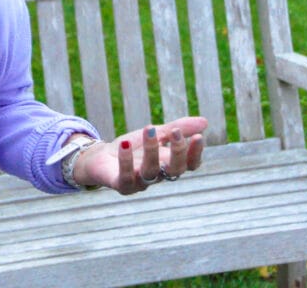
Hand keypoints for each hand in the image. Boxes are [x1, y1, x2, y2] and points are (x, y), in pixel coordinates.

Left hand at [73, 117, 206, 194]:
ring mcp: (140, 183)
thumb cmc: (132, 147)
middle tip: (175, 132)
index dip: (195, 153)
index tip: (198, 137)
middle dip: (178, 151)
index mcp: (168, 165)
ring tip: (148, 130)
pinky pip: (126, 177)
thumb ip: (177, 129)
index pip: (189, 164)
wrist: (101, 157)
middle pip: (175, 170)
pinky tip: (125, 144)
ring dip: (151, 151)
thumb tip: (205, 122)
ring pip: (151, 172)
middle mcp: (158, 176)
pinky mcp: (122, 185)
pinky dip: (126, 161)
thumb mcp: (155, 134)